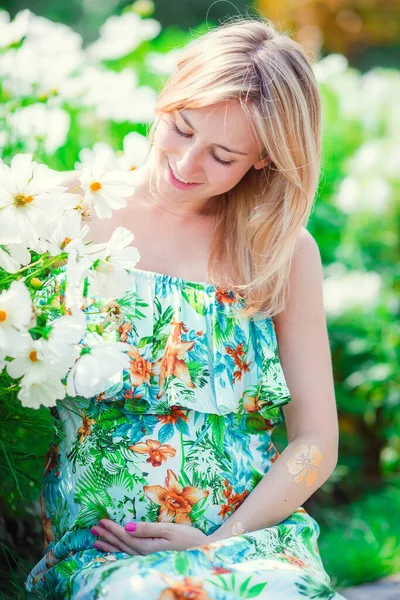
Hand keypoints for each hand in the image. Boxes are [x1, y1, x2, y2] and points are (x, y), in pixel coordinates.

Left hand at [90, 519, 208, 555]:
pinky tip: (116, 550)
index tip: (100, 521)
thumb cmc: (189, 538)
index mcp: (147, 546)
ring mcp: (148, 558)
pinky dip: (120, 552)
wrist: (204, 551)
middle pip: (122, 544)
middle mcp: (145, 554)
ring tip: (97, 541)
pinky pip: (130, 555)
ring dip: (110, 545)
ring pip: (124, 551)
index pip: (125, 536)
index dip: (112, 529)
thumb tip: (126, 526)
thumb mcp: (169, 530)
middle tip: (93, 529)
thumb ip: (147, 529)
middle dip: (107, 536)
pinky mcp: (152, 557)